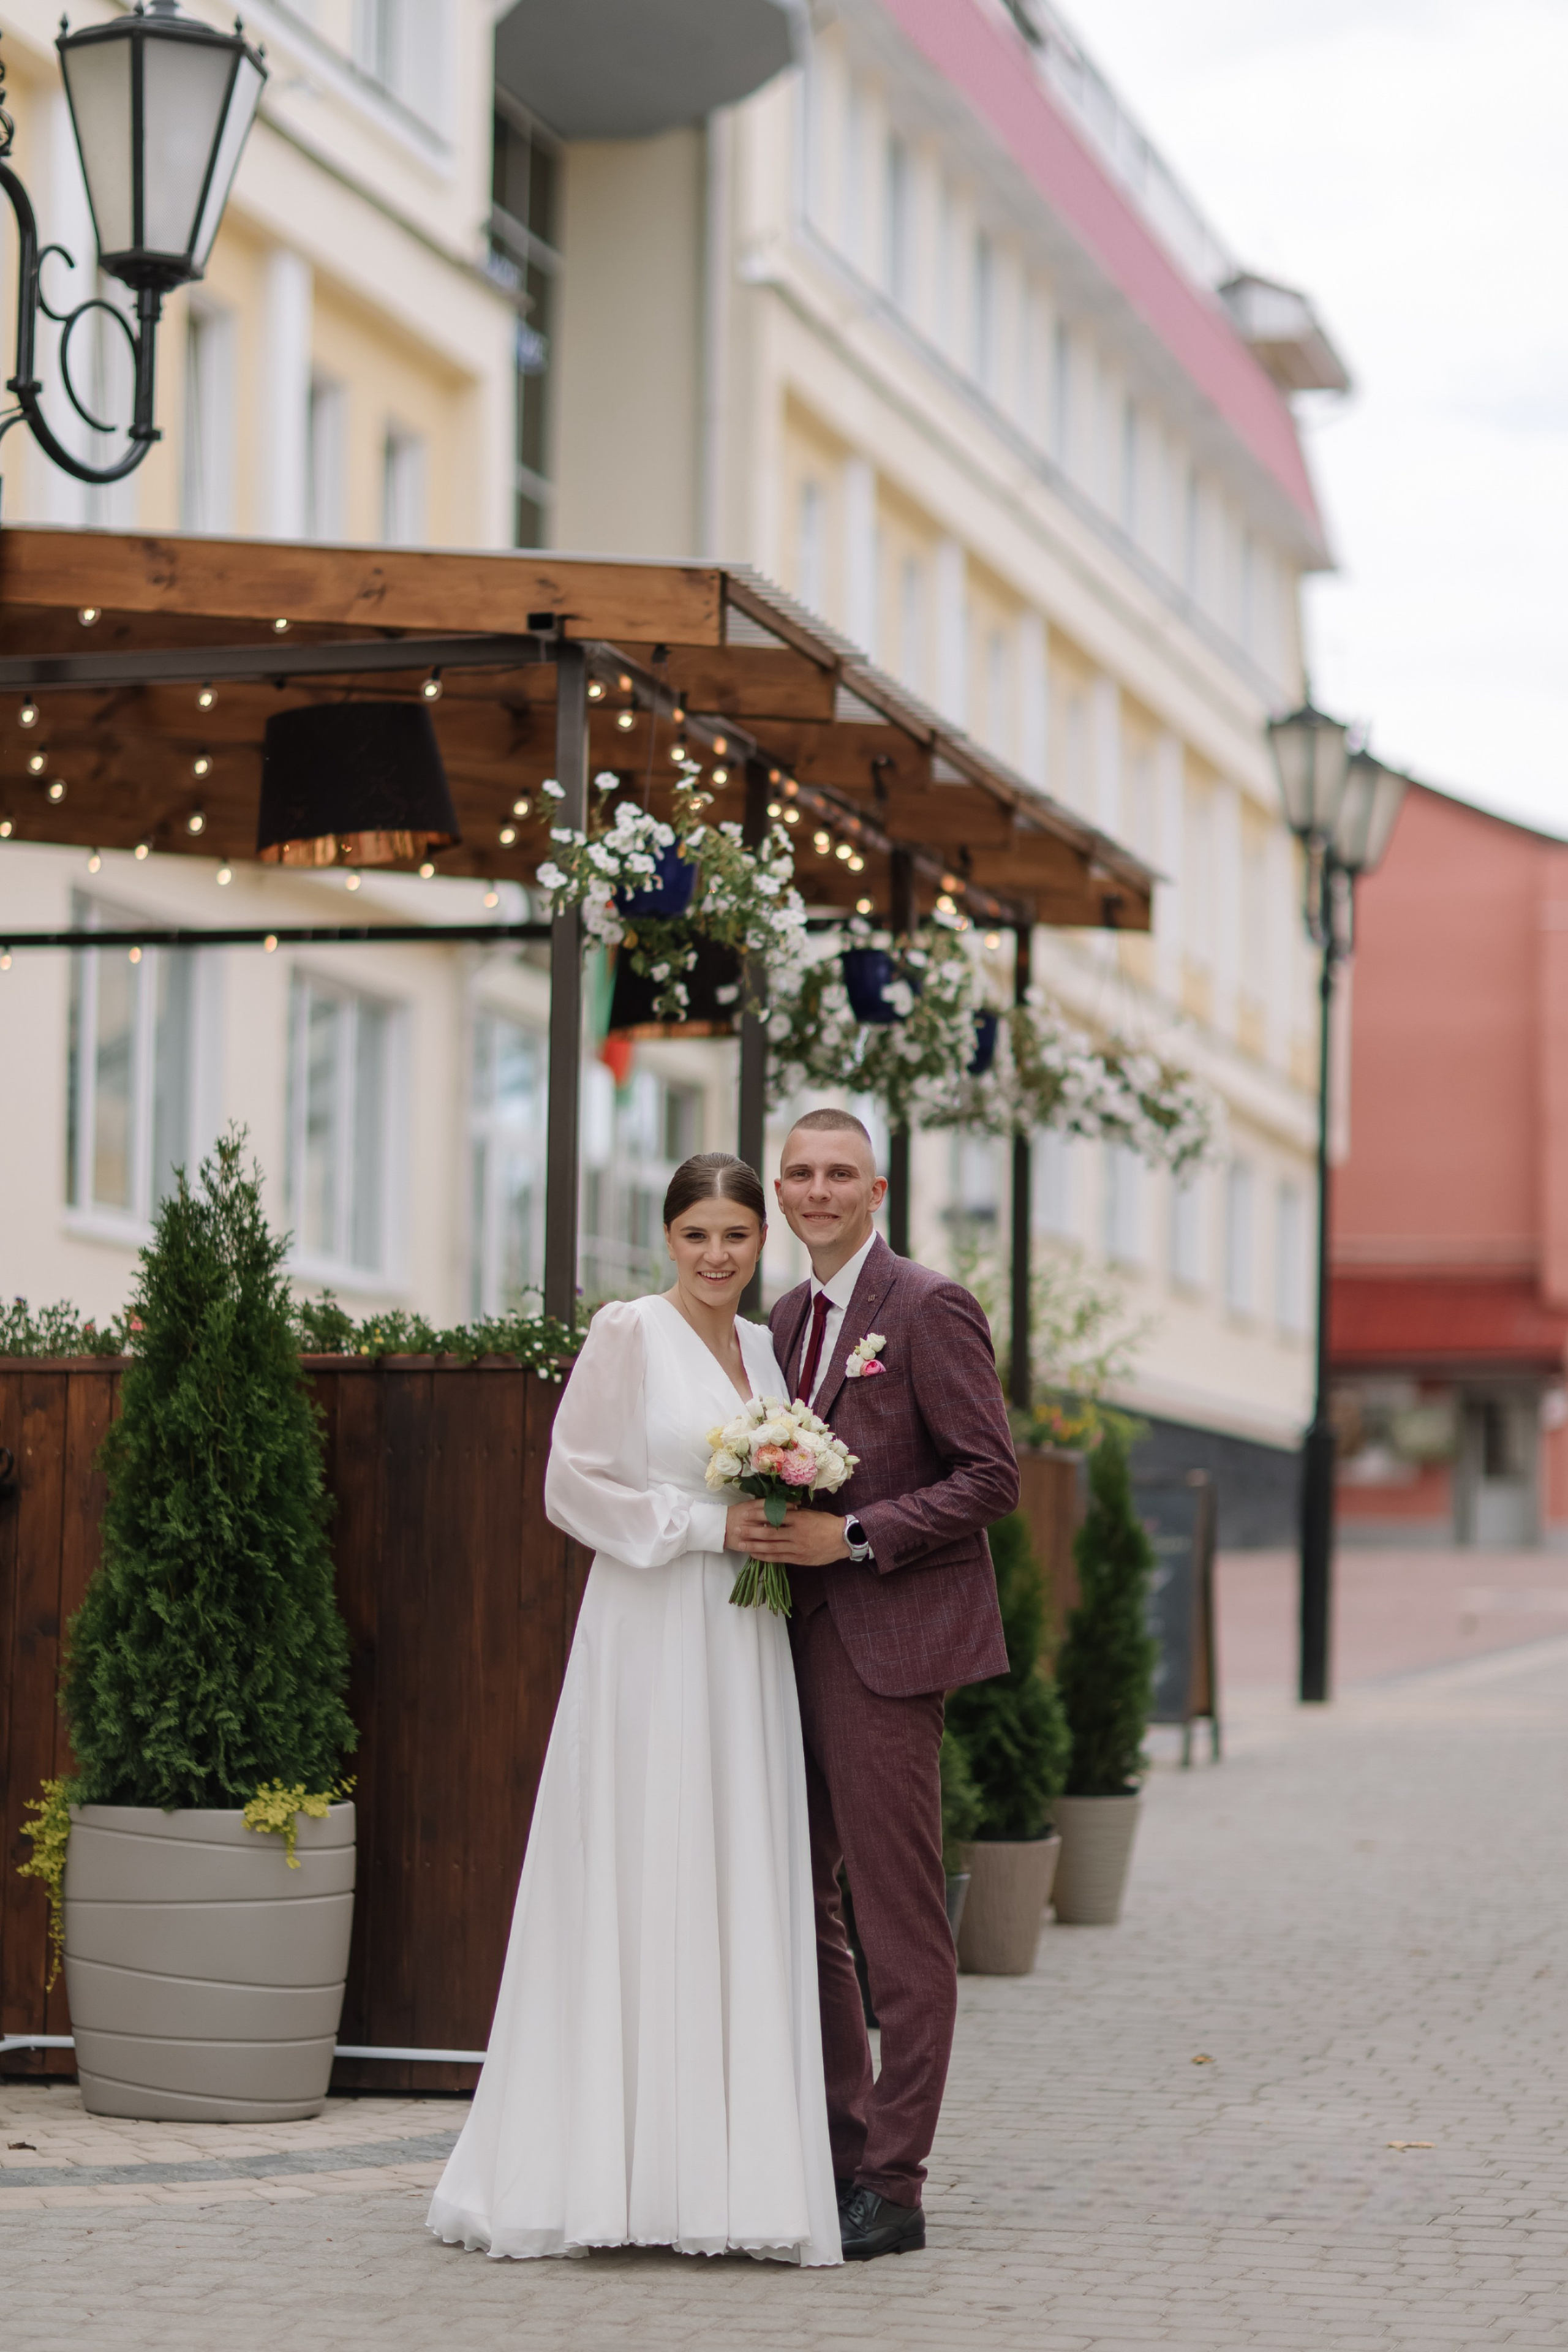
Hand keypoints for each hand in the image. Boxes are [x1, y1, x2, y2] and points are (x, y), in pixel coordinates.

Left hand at [724, 1500, 851, 1564]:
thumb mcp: (810, 1513)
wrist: (843, 1539)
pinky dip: (766, 1557)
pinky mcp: (799, 1559)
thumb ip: (794, 1513)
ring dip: (754, 1546)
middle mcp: (796, 1534)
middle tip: (737, 1529)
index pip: (774, 1516)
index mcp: (799, 1519)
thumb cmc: (826, 1523)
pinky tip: (755, 1555)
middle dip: (751, 1532)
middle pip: (769, 1533)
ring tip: (741, 1545)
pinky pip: (779, 1558)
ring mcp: (797, 1548)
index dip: (758, 1516)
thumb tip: (776, 1510)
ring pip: (772, 1548)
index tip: (746, 1515)